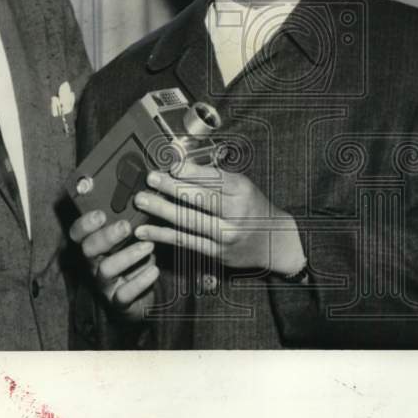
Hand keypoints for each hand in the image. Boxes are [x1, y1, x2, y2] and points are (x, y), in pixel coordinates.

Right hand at [68, 209, 158, 320]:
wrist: (142, 295)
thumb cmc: (136, 257)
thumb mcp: (133, 237)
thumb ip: (133, 219)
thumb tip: (146, 193)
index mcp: (95, 245)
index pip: (78, 233)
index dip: (85, 223)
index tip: (100, 214)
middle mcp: (94, 263)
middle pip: (88, 249)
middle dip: (106, 236)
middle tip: (126, 226)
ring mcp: (104, 283)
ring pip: (105, 269)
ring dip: (127, 255)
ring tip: (149, 246)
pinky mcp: (117, 301)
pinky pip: (123, 294)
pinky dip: (139, 281)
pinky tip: (154, 270)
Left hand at [133, 163, 305, 274]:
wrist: (275, 241)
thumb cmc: (253, 207)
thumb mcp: (242, 186)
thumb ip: (214, 178)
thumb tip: (180, 165)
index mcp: (242, 190)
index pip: (214, 178)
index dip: (190, 172)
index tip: (171, 165)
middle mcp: (236, 213)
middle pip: (200, 198)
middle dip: (172, 187)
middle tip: (151, 178)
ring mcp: (226, 234)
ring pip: (189, 221)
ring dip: (161, 210)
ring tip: (142, 200)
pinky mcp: (217, 253)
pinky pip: (185, 242)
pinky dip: (163, 235)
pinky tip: (145, 230)